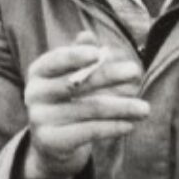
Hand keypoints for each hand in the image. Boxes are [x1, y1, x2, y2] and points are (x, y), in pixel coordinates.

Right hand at [22, 30, 148, 178]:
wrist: (52, 142)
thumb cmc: (68, 100)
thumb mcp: (72, 76)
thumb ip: (81, 56)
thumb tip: (88, 36)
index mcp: (39, 72)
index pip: (55, 61)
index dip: (75, 57)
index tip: (98, 54)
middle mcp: (34, 94)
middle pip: (75, 83)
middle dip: (107, 75)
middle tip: (136, 71)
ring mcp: (40, 118)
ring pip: (88, 109)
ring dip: (121, 107)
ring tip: (145, 109)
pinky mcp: (50, 141)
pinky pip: (88, 131)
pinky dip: (112, 128)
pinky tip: (129, 125)